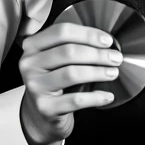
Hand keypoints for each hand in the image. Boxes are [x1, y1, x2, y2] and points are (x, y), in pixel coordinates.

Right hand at [18, 23, 122, 144]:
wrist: (42, 113)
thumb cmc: (55, 80)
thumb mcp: (55, 58)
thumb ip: (73, 44)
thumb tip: (105, 41)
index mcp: (32, 46)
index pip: (62, 32)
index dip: (88, 34)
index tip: (108, 40)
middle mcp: (29, 64)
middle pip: (68, 52)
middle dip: (97, 54)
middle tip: (116, 58)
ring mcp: (35, 86)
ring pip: (72, 74)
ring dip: (98, 72)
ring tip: (113, 73)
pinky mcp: (45, 107)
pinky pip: (76, 100)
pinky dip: (95, 97)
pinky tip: (107, 96)